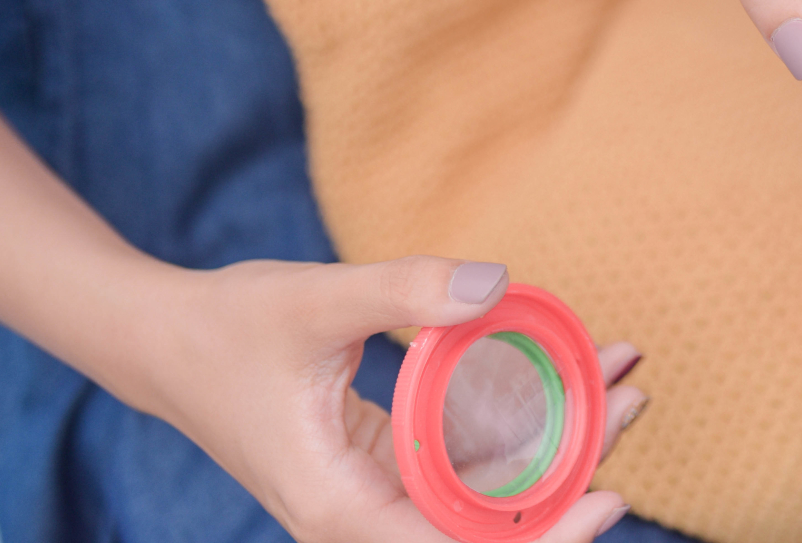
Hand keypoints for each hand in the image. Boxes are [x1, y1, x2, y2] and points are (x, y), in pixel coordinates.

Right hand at [130, 256, 646, 542]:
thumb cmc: (230, 327)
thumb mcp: (316, 299)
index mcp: (339, 508)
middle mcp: (362, 517)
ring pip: (483, 489)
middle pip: (487, 522)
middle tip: (631, 394)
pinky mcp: (387, 465)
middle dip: (570, 468)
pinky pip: (464, 457)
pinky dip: (515, 417)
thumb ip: (405, 291)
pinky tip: (565, 367)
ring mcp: (376, 495)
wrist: (170, 342)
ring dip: (553, 438)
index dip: (540, 537)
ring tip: (618, 373)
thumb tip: (497, 284)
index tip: (609, 499)